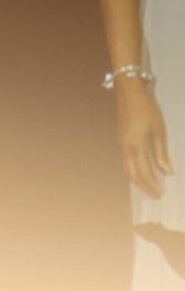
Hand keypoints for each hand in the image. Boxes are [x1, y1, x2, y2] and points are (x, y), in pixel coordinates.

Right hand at [117, 83, 172, 198]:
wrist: (129, 95)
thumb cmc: (147, 110)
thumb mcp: (159, 130)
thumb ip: (161, 153)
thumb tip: (168, 171)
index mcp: (136, 148)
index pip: (143, 173)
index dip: (152, 185)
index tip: (161, 194)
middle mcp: (126, 151)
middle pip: (133, 176)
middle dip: (145, 187)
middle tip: (156, 195)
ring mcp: (122, 147)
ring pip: (128, 170)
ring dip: (139, 181)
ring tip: (150, 187)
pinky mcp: (122, 143)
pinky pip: (127, 163)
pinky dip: (135, 172)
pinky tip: (142, 172)